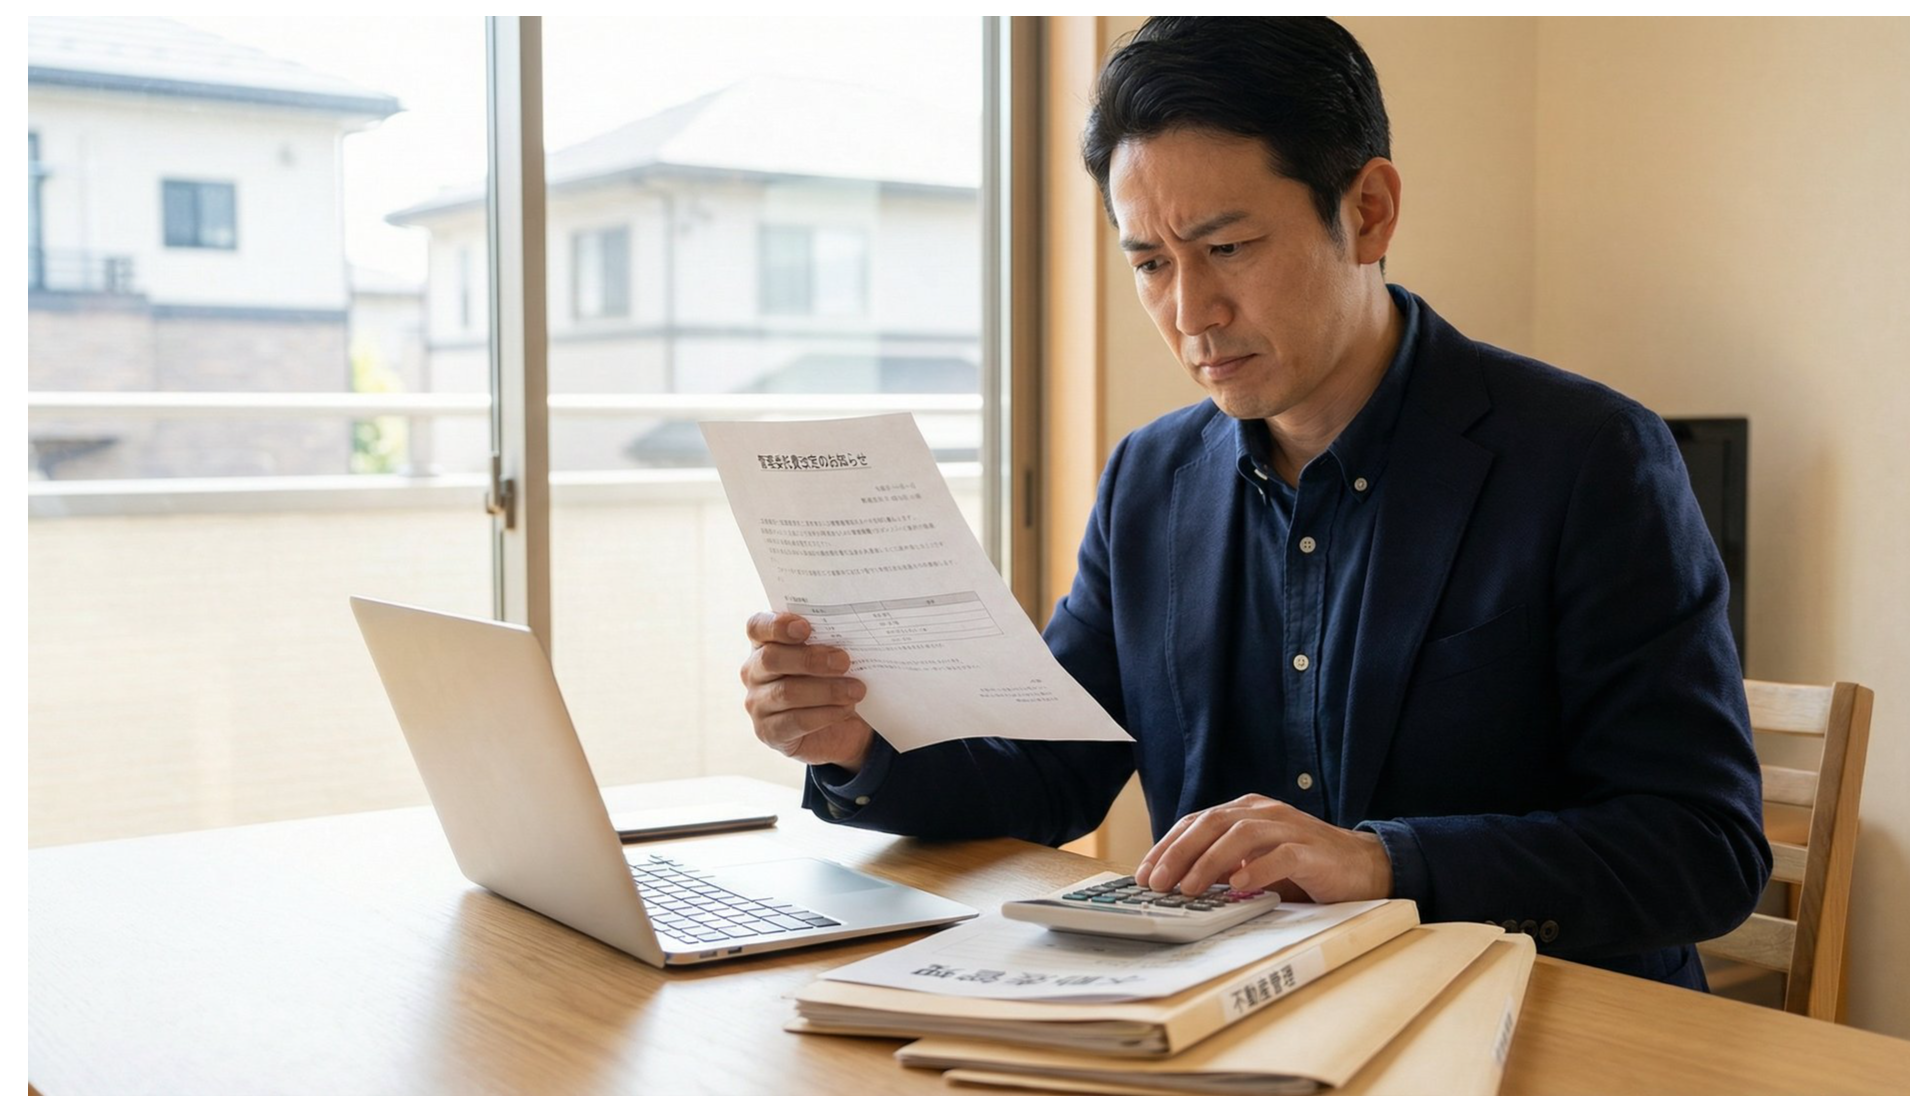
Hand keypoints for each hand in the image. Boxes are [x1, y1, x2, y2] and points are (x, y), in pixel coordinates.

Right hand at [740, 612, 874, 771]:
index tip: (805, 628)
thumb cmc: (832, 679)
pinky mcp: (770, 732)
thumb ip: (829, 642)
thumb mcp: (830, 656)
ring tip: (856, 690)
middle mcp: (753, 672)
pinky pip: (796, 721)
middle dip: (811, 659)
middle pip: (771, 659)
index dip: (777, 625)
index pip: (757, 627)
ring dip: (827, 690)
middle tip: (844, 661)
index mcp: (764, 644)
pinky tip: (846, 709)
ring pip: (786, 692)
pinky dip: (826, 714)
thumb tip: (849, 635)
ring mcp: (757, 704)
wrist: (840, 726)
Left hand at [1135, 794, 1393, 902]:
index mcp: (1246, 812)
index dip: (1167, 846)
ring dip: (1209, 862)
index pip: (1196, 822)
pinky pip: (1281, 855)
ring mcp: (1290, 828)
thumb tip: (1177, 884)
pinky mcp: (1312, 851)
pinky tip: (1238, 886)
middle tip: (1158, 883)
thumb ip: (1223, 867)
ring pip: (1240, 835)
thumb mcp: (1255, 864)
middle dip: (1179, 853)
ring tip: (1189, 888)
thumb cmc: (1304, 869)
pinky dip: (1257, 869)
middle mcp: (1264, 813)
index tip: (1144, 873)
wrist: (1364, 867)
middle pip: (1211, 823)